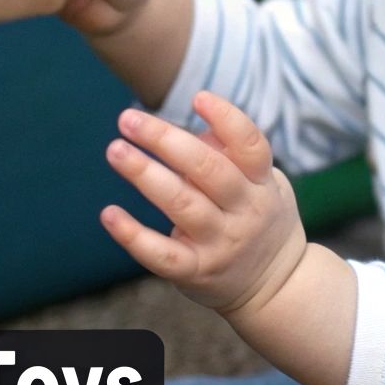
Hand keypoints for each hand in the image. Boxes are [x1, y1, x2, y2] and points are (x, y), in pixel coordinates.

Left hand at [100, 92, 307, 313]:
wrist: (276, 287)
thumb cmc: (260, 219)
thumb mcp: (265, 184)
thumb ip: (233, 154)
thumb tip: (193, 126)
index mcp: (261, 183)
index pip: (251, 146)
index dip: (227, 119)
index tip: (198, 97)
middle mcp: (245, 212)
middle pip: (207, 169)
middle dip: (166, 140)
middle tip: (128, 119)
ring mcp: (221, 244)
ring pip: (182, 205)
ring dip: (145, 174)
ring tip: (116, 150)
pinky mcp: (196, 272)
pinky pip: (162, 254)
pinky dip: (133, 235)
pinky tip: (109, 213)